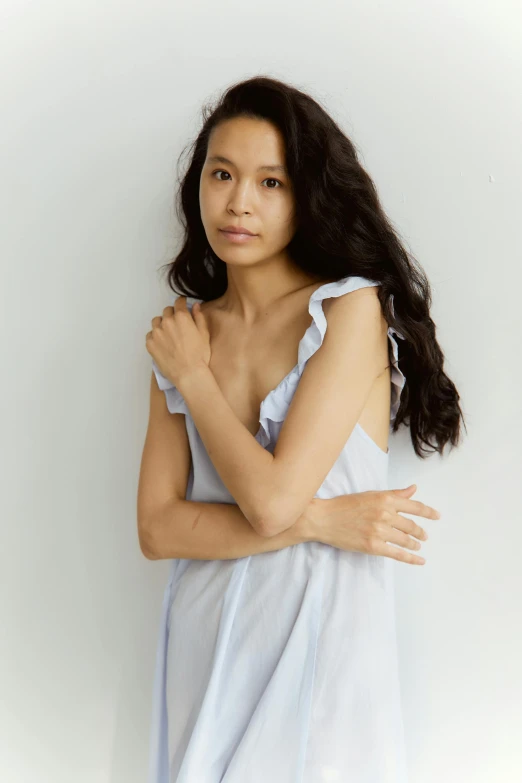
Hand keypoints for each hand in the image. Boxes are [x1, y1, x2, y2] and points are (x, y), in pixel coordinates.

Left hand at [145, 297, 210, 386]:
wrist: (189, 374)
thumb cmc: (199, 355)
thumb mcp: (204, 334)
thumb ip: (199, 317)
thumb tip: (195, 306)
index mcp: (181, 317)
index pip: (178, 302)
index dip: (182, 303)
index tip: (183, 305)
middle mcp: (166, 322)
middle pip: (167, 311)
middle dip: (172, 314)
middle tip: (178, 324)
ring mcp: (156, 333)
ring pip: (157, 321)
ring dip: (162, 324)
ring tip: (168, 334)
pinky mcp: (150, 344)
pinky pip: (150, 335)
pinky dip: (155, 336)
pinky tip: (163, 343)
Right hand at [301, 484, 438, 564]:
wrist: (324, 518)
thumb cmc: (344, 505)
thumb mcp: (370, 495)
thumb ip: (394, 494)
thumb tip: (413, 489)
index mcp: (385, 499)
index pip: (414, 506)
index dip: (428, 512)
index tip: (436, 516)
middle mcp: (385, 514)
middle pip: (411, 525)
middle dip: (420, 532)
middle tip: (424, 536)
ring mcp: (379, 531)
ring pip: (406, 540)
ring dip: (414, 544)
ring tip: (417, 546)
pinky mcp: (373, 546)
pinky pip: (397, 554)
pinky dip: (411, 558)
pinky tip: (419, 560)